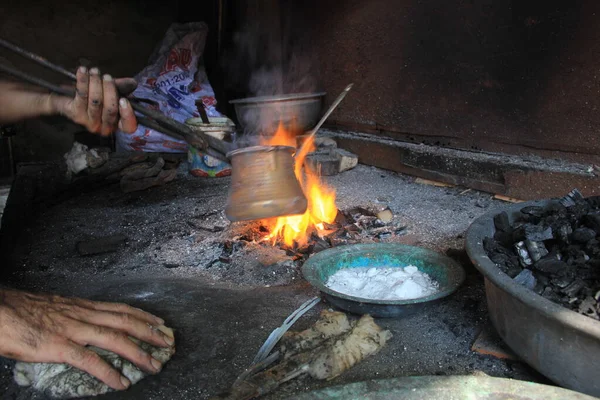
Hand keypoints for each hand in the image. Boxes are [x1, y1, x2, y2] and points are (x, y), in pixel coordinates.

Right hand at [0, 288, 173, 390]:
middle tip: (168, 343)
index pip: (121, 309)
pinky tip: (121, 382)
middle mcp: (82, 315)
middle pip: (125, 322)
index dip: (144, 316)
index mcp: (81, 306)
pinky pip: (89, 360)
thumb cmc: (21, 311)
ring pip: (114, 339)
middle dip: (150, 333)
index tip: (160, 322)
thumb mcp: (55, 309)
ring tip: (154, 365)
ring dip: (138, 353)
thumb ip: (73, 317)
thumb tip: (86, 326)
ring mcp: (72, 330)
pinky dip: (108, 372)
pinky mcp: (58, 346)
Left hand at [51, 66, 137, 135]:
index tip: (124, 99)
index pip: (128, 126)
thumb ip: (121, 87)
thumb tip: (133, 83)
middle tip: (107, 76)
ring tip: (94, 71)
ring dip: (96, 82)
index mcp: (116, 123)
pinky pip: (82, 95)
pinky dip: (83, 80)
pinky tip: (83, 71)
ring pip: (96, 101)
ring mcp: (89, 122)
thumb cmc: (90, 96)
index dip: (128, 114)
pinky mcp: (76, 114)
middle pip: (111, 109)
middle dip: (110, 89)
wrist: (65, 99)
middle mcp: (104, 127)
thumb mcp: (108, 91)